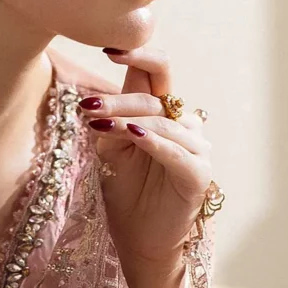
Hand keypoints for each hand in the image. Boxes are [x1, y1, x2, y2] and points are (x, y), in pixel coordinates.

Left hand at [80, 44, 212, 268]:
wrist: (139, 239)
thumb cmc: (126, 193)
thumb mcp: (110, 152)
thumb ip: (110, 123)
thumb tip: (96, 101)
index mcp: (161, 113)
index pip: (156, 72)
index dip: (138, 56)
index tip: (109, 48)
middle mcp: (183, 125)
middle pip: (156, 96)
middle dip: (119, 99)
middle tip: (89, 107)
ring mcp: (195, 149)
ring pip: (163, 122)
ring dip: (129, 120)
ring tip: (101, 123)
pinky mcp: (199, 174)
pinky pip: (177, 152)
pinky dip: (154, 142)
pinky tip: (133, 135)